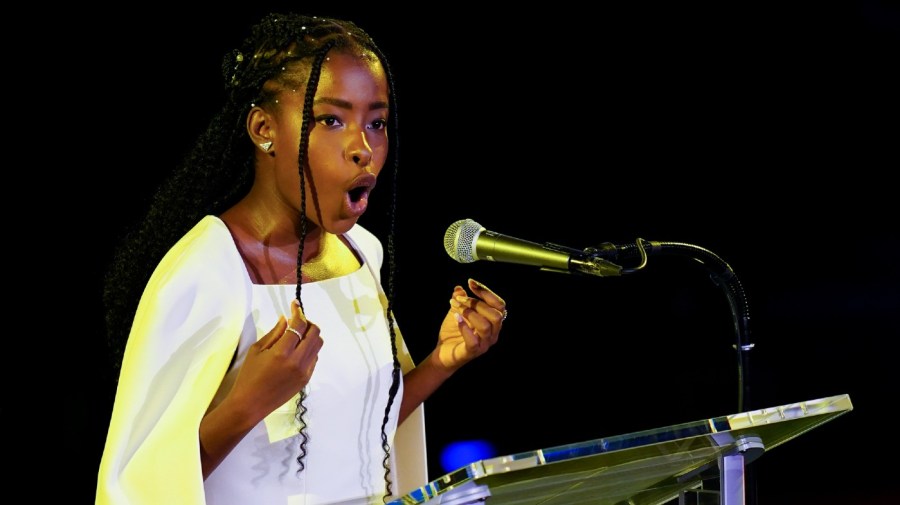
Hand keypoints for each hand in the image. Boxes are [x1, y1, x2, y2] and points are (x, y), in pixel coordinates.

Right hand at [225, 300, 323, 422]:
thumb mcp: (257, 350)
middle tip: (297, 320)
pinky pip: (315, 358)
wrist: (250, 405)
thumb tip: (286, 318)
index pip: (299, 325)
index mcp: (282, 352)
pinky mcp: (306, 379)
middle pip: (315, 332)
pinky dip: (310, 348)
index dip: (298, 311)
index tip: (295, 304)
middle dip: (307, 322)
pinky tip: (297, 349)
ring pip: (318, 345)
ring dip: (311, 335)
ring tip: (298, 334)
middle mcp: (298, 361)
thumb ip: (274, 332)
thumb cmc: (248, 376)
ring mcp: (305, 371)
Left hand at [435, 278, 505, 370]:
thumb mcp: (456, 312)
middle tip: (459, 299)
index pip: (499, 305)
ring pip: (485, 325)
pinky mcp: (471, 353)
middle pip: (496, 314)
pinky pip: (473, 341)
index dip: (486, 292)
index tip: (470, 282)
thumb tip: (459, 288)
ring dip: (469, 312)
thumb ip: (460, 300)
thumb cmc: (453, 333)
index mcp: (493, 323)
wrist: (442, 354)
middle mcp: (492, 334)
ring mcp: (483, 345)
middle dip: (477, 302)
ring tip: (455, 307)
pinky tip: (456, 318)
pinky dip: (464, 327)